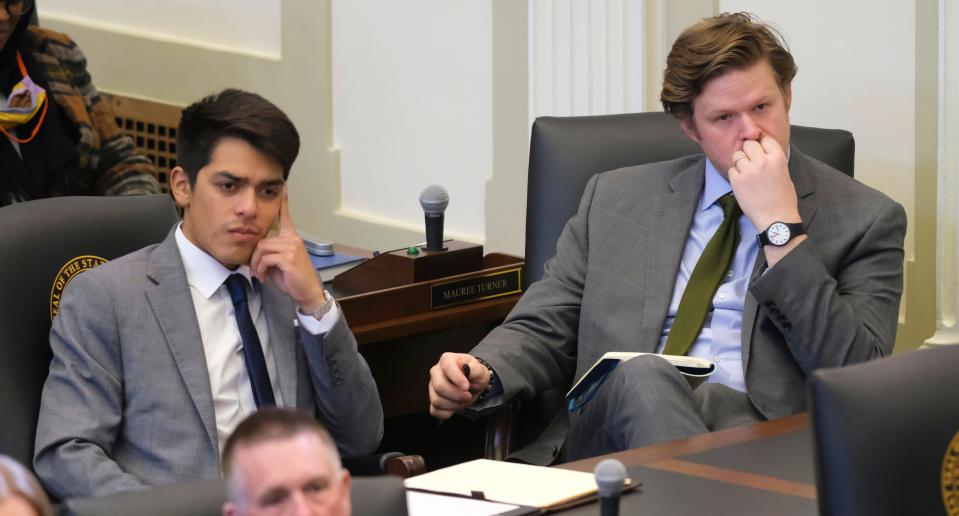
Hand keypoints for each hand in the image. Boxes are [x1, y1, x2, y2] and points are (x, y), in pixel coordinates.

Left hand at [250, 192, 325, 311]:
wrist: (307, 292)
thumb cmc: (293, 279)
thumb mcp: (280, 263)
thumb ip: (270, 252)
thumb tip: (255, 252)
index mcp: (292, 238)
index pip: (286, 217)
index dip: (284, 203)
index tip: (284, 188)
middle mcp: (293, 239)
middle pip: (262, 241)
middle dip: (255, 258)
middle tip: (255, 271)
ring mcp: (292, 247)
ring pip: (262, 249)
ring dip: (256, 265)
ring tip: (259, 274)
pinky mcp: (289, 257)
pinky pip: (265, 259)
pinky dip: (260, 270)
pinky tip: (264, 277)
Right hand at [428, 353, 490, 419]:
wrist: (472, 384)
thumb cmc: (474, 374)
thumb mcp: (480, 370)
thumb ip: (474, 369)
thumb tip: (465, 368)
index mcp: (447, 359)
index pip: (447, 366)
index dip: (456, 378)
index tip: (466, 387)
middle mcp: (436, 371)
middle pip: (439, 386)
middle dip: (456, 395)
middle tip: (468, 395)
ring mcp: (432, 386)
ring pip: (436, 400)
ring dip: (454, 404)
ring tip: (463, 400)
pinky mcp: (432, 399)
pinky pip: (435, 410)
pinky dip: (447, 413)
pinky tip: (455, 407)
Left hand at [728, 136, 799, 230]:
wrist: (776, 219)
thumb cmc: (784, 199)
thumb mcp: (785, 173)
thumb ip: (773, 160)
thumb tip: (763, 152)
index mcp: (777, 158)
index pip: (765, 139)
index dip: (762, 144)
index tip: (760, 149)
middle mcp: (762, 161)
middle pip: (749, 144)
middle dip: (749, 151)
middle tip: (751, 160)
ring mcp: (748, 171)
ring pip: (737, 155)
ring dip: (741, 161)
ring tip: (747, 172)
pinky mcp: (737, 181)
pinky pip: (731, 169)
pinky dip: (735, 174)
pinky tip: (743, 182)